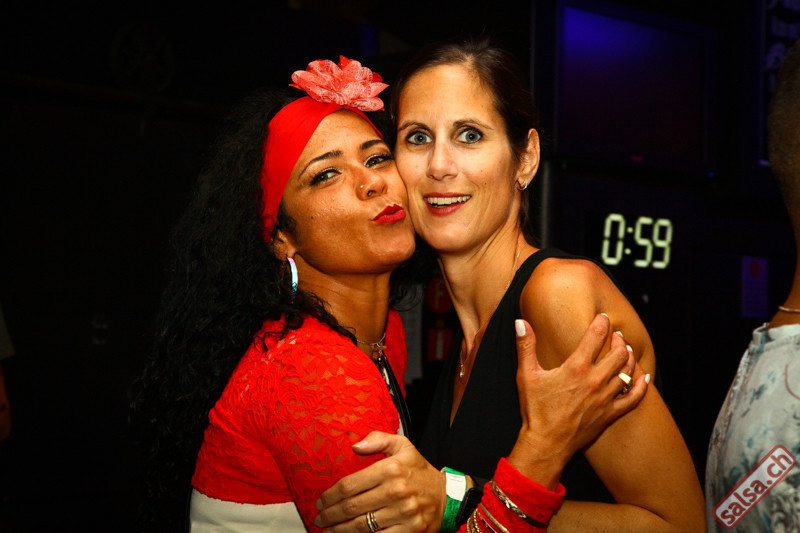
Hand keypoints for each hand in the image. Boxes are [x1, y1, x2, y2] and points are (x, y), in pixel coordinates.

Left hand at [314, 431, 444, 531]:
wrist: (447, 496)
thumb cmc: (419, 471)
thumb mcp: (403, 446)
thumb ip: (378, 440)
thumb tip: (355, 445)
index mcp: (391, 468)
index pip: (349, 485)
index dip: (330, 495)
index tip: (320, 501)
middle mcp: (396, 490)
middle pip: (351, 507)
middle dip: (330, 515)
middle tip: (320, 518)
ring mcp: (404, 512)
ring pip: (361, 525)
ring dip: (340, 530)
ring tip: (329, 529)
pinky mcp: (410, 529)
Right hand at [507, 313, 647, 488]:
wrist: (546, 444)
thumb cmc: (535, 410)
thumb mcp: (526, 375)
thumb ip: (525, 346)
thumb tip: (520, 322)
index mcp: (576, 368)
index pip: (595, 337)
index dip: (601, 323)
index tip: (602, 318)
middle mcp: (595, 380)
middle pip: (618, 353)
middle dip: (620, 341)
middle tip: (617, 336)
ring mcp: (605, 398)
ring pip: (628, 372)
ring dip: (629, 359)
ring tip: (627, 351)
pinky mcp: (610, 414)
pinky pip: (634, 398)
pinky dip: (642, 387)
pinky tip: (644, 378)